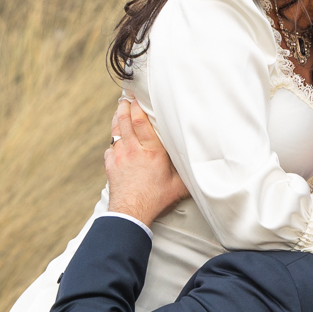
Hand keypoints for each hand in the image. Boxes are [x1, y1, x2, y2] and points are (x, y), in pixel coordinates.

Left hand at [103, 99, 188, 225]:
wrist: (131, 213)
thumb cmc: (156, 199)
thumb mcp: (178, 186)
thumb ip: (188, 173)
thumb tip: (202, 166)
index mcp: (152, 152)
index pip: (141, 122)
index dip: (138, 107)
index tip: (137, 98)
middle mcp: (133, 150)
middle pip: (125, 121)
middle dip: (124, 107)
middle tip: (125, 98)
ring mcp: (119, 157)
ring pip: (116, 131)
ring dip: (117, 119)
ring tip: (120, 110)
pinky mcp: (110, 165)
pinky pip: (110, 148)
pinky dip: (113, 141)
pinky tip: (115, 140)